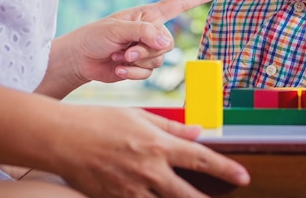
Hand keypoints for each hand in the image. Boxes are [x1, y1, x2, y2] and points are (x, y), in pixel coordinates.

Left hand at [43, 0, 215, 96]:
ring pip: (159, 60)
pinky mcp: (141, 67)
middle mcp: (150, 31)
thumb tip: (167, 42)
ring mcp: (146, 50)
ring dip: (138, 62)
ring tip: (118, 57)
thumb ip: (144, 32)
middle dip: (148, 50)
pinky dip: (133, 73)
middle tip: (126, 51)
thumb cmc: (95, 36)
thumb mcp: (117, 29)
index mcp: (147, 15)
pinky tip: (118, 70)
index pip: (176, 5)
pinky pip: (149, 73)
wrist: (80, 59)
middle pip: (168, 43)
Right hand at [56, 105, 249, 197]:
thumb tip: (198, 131)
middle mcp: (149, 170)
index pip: (200, 159)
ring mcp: (131, 190)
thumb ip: (171, 127)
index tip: (243, 177)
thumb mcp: (139, 116)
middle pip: (187, 195)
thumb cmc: (100, 120)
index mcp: (158, 145)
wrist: (62, 138)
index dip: (225, 169)